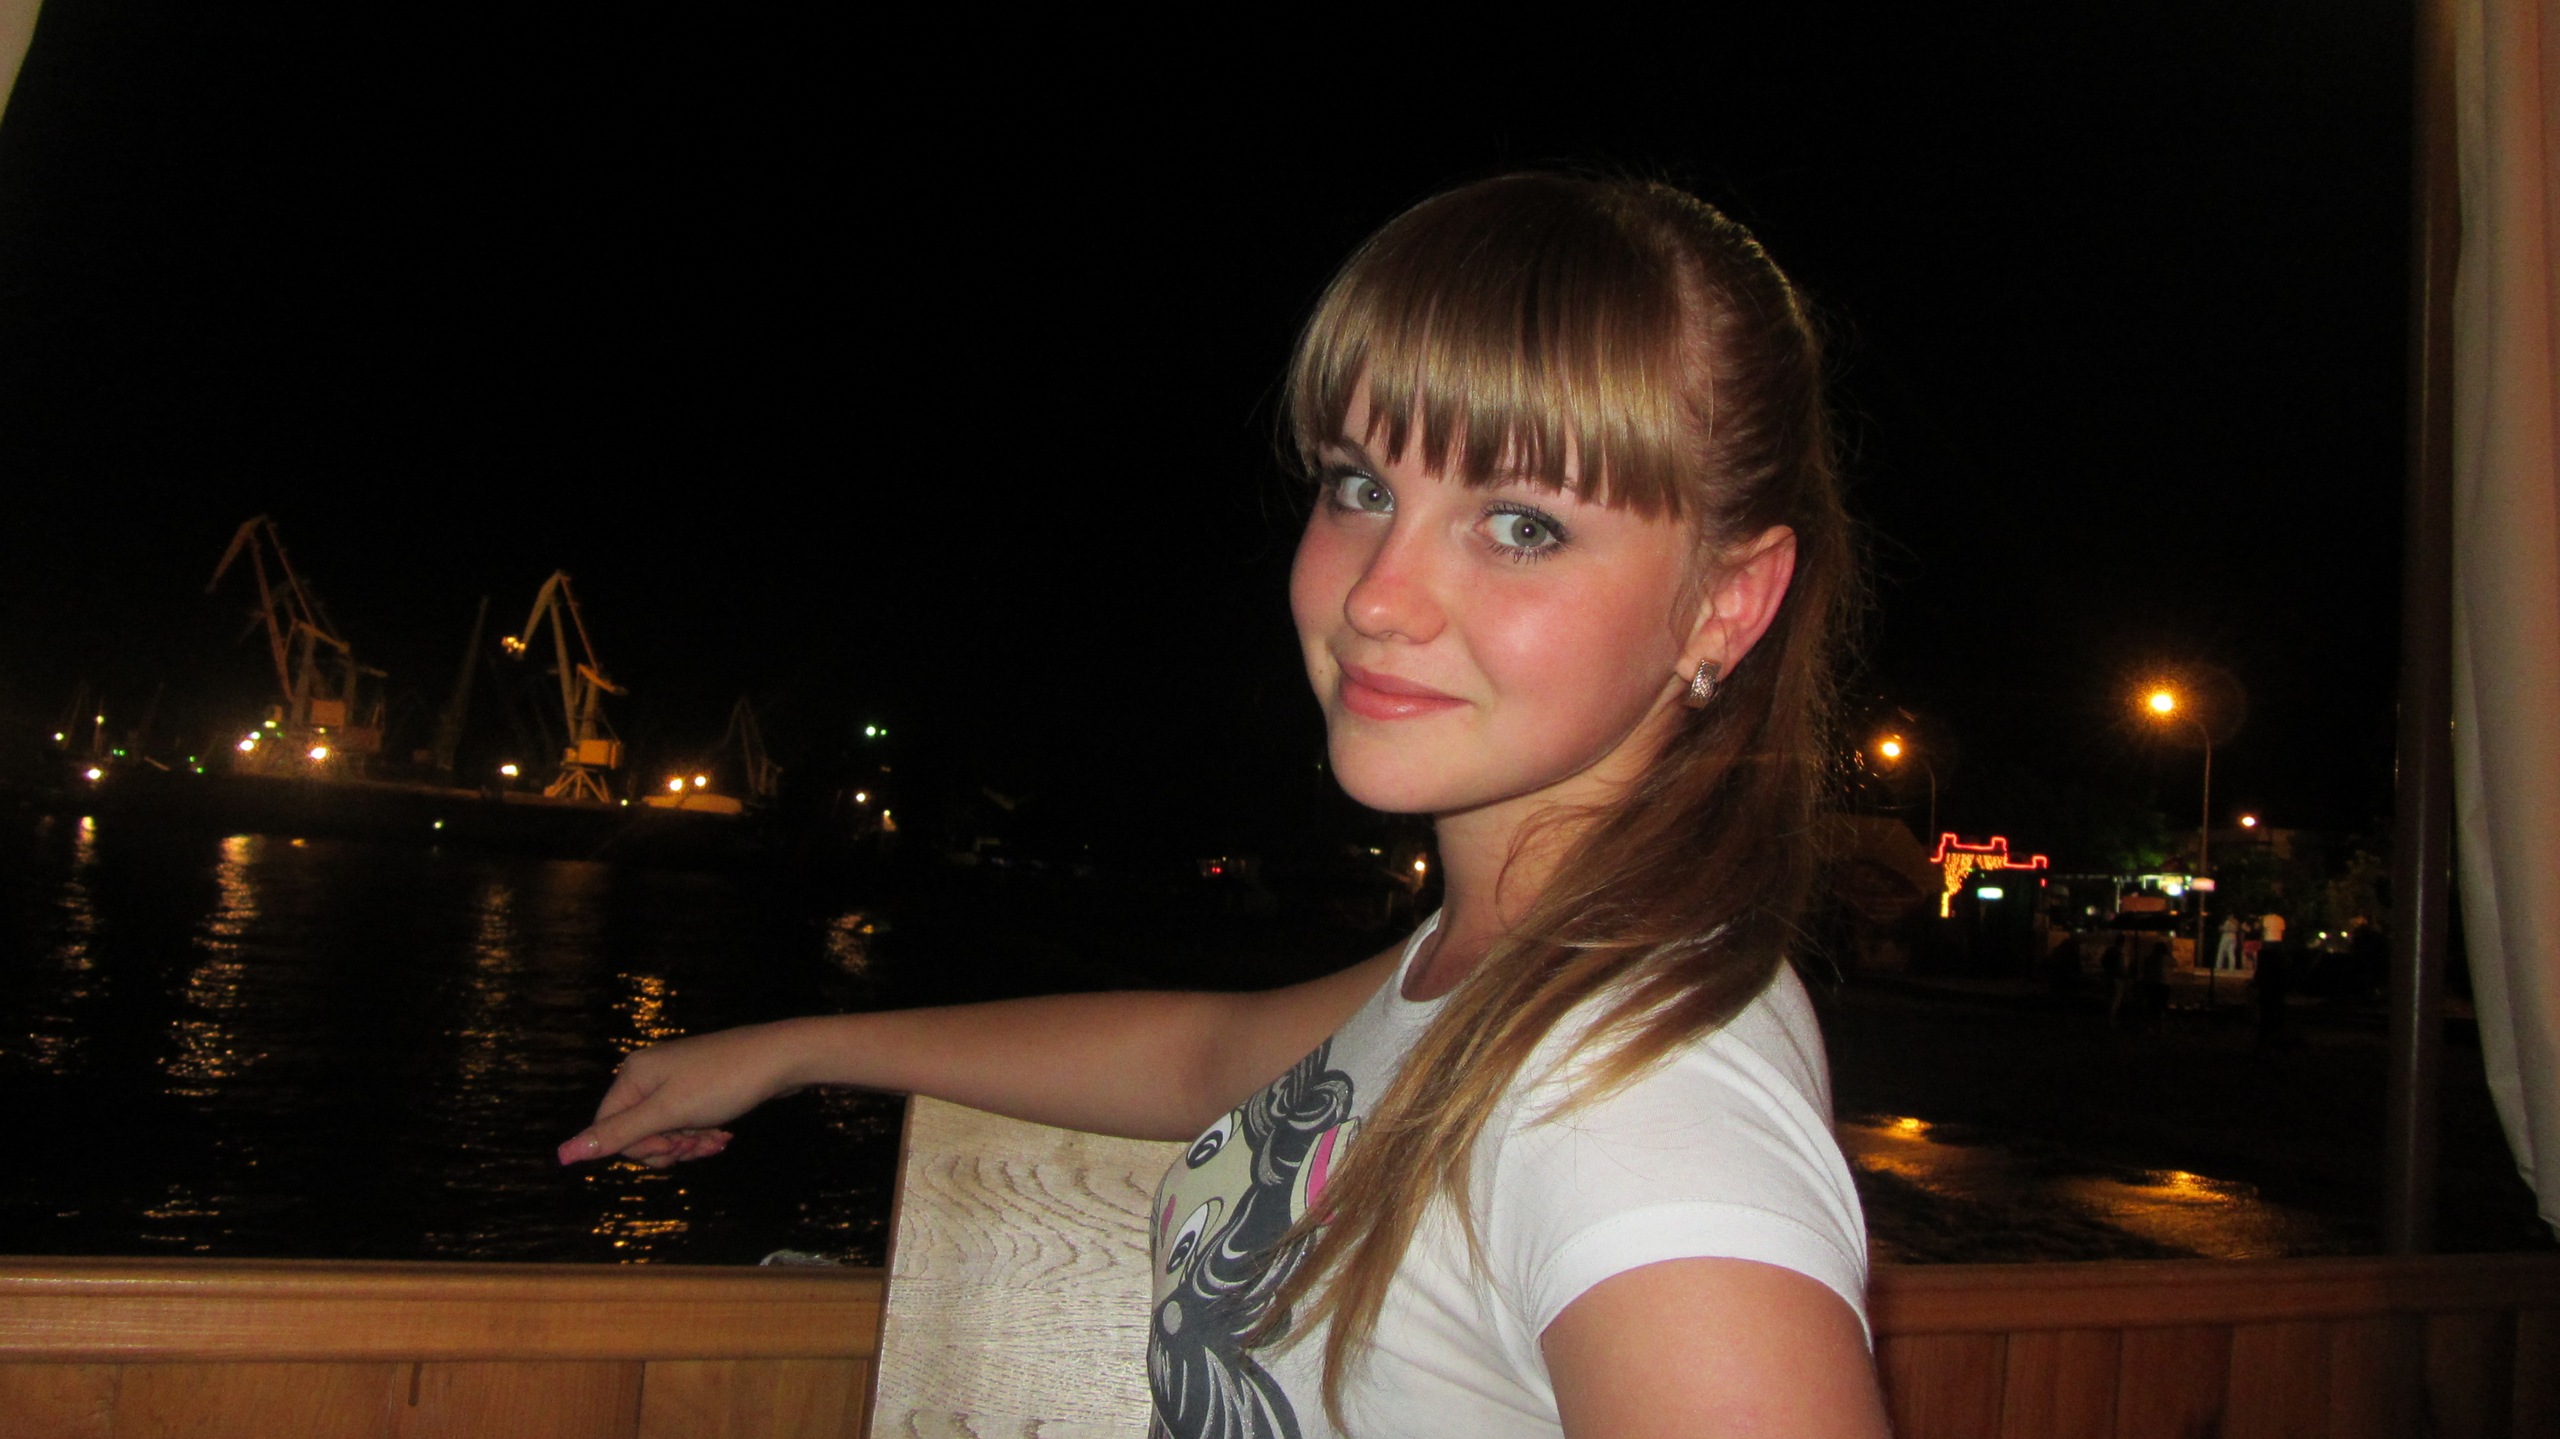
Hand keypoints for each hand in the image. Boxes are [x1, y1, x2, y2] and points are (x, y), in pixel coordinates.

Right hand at [556, 1021, 804, 1167]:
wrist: (781, 1059)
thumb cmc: (723, 1082)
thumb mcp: (668, 1113)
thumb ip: (617, 1135)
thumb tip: (562, 1154)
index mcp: (633, 1075)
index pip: (609, 1128)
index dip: (638, 1149)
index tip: (672, 1148)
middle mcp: (648, 1073)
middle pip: (637, 1131)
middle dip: (667, 1147)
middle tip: (697, 1144)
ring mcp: (675, 1078)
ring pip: (664, 1130)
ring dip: (688, 1144)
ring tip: (716, 1140)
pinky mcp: (698, 1086)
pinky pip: (686, 1121)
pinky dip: (701, 1134)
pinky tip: (722, 1137)